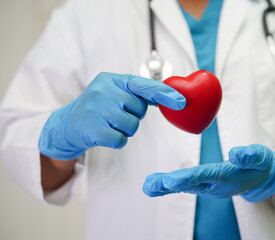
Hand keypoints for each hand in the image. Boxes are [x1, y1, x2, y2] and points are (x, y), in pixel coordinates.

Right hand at [39, 73, 185, 159]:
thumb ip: (139, 94)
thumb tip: (171, 97)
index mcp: (113, 80)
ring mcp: (98, 110)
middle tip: (115, 114)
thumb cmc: (99, 108)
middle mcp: (104, 91)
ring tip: (109, 124)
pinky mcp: (94, 129)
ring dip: (125, 129)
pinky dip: (117, 140)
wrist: (68, 124)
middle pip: (140, 109)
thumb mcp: (115, 93)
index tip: (182, 102)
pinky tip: (104, 134)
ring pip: (132, 126)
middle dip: (133, 115)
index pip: (144, 86)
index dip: (164, 94)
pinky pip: (121, 140)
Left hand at [143, 144, 274, 201]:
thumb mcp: (261, 157)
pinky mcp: (205, 184)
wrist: (261, 177)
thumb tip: (236, 154)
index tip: (170, 181)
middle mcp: (215, 185)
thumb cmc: (260, 164)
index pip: (205, 176)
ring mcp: (209, 186)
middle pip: (190, 184)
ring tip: (148, 186)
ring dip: (166, 186)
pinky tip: (156, 185)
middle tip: (150, 185)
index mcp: (227, 177)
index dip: (187, 178)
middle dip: (170, 184)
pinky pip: (186, 185)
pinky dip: (170, 186)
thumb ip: (250, 156)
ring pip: (186, 186)